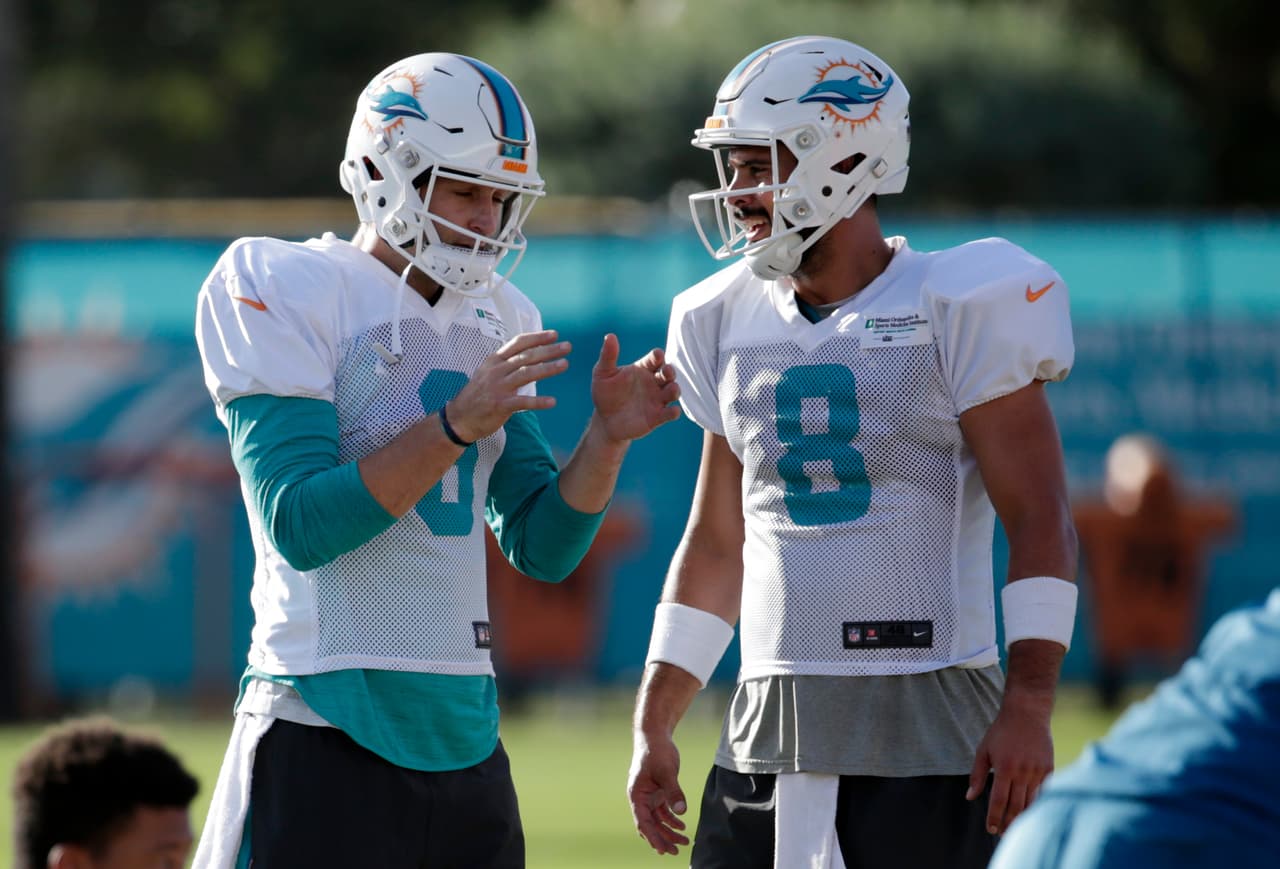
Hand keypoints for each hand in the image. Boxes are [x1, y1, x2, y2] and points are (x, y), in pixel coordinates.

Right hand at [445, 330, 569, 442]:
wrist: (459, 418)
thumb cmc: (478, 395)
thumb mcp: (489, 373)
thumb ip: (507, 363)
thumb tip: (529, 354)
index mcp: (495, 360)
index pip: (518, 343)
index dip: (537, 338)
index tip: (554, 335)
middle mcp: (497, 371)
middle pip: (526, 356)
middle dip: (548, 350)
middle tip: (567, 347)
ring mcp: (498, 387)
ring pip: (527, 374)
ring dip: (548, 369)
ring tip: (564, 364)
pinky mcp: (500, 405)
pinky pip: (523, 402)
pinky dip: (538, 402)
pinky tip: (552, 402)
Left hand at [591, 334, 680, 442]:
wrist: (605, 421)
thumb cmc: (604, 394)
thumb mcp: (603, 373)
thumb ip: (608, 356)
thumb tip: (610, 335)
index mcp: (643, 369)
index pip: (655, 358)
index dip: (658, 356)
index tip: (657, 355)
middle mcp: (653, 382)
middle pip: (668, 373)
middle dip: (670, 371)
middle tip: (667, 371)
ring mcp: (657, 399)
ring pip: (673, 391)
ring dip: (675, 390)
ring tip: (672, 390)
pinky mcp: (657, 417)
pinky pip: (670, 413)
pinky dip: (674, 412)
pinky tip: (673, 411)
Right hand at [627, 732, 689, 855]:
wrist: (655, 735)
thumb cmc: (656, 751)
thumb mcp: (666, 771)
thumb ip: (673, 791)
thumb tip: (681, 812)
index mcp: (637, 795)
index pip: (643, 822)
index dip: (653, 837)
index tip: (662, 850)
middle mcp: (641, 798)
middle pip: (650, 825)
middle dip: (662, 839)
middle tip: (676, 851)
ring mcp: (649, 795)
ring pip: (657, 820)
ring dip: (669, 831)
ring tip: (685, 841)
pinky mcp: (658, 791)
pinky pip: (663, 811)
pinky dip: (672, 819)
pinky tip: (682, 825)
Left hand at [965, 697, 1054, 834]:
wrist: (1027, 713)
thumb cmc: (1001, 732)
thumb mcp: (983, 750)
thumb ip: (977, 775)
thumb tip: (970, 797)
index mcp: (1005, 768)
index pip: (999, 800)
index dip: (994, 817)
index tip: (990, 829)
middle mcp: (1023, 772)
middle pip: (1016, 806)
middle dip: (1008, 823)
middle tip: (1001, 834)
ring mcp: (1038, 771)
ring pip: (1030, 802)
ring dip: (1022, 817)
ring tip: (1014, 827)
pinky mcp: (1049, 768)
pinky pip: (1043, 792)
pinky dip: (1036, 804)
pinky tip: (1029, 812)